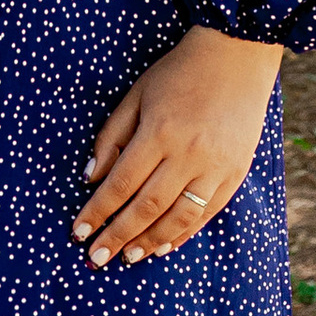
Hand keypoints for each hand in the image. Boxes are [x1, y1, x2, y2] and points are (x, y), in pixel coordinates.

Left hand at [72, 26, 282, 265]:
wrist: (236, 56)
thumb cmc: (179, 73)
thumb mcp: (137, 95)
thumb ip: (112, 136)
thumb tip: (91, 178)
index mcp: (159, 131)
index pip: (121, 183)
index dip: (98, 211)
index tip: (79, 232)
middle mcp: (187, 153)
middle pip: (146, 207)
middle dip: (118, 236)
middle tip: (95, 258)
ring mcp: (215, 167)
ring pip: (178, 218)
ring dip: (149, 241)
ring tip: (127, 257)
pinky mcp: (235, 174)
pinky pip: (207, 214)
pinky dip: (184, 234)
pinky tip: (163, 246)